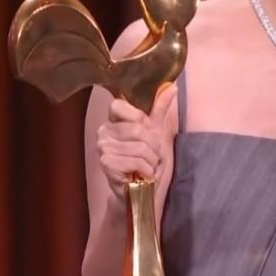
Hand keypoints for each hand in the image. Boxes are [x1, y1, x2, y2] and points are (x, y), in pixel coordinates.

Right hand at [95, 84, 177, 202]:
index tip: (146, 130)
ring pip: (139, 146)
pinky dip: (146, 170)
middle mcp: (103, 132)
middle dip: (153, 145)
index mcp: (113, 120)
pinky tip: (142, 175)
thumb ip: (160, 107)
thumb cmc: (149, 158)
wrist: (143, 189)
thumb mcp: (157, 130)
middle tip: (153, 155)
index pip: (118, 105)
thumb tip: (172, 86)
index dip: (138, 117)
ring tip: (148, 166)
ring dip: (151, 160)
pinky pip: (135, 161)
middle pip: (137, 128)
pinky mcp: (106, 163)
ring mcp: (102, 148)